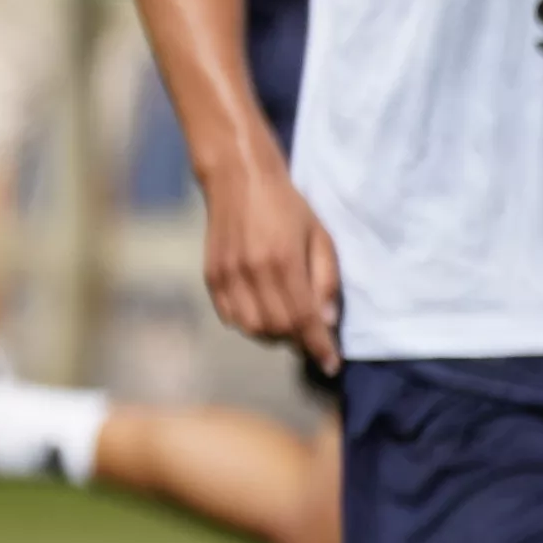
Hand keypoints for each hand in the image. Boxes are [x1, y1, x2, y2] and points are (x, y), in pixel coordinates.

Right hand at [200, 164, 341, 372]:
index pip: (303, 318)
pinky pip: (230, 316)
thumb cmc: (287, 205)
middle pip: (276, 329)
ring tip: (288, 324)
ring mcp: (227, 275)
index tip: (331, 364)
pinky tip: (262, 311)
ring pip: (251, 327)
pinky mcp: (211, 276)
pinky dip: (249, 323)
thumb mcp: (320, 236)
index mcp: (283, 261)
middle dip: (299, 340)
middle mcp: (251, 272)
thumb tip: (327, 320)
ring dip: (273, 334)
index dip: (319, 346)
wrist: (238, 179)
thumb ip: (326, 279)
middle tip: (313, 336)